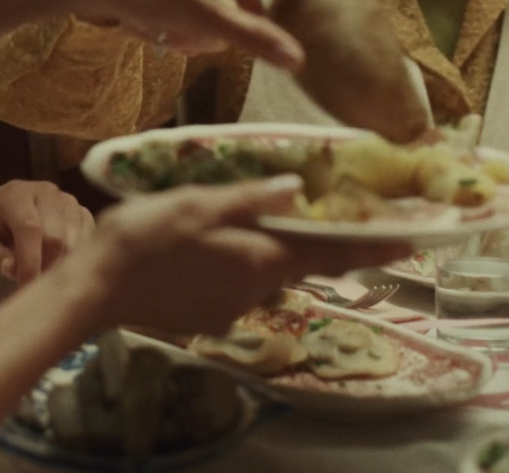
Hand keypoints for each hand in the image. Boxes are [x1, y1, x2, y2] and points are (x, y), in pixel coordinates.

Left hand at [0, 180, 94, 283]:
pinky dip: (77, 260)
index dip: (30, 261)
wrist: (5, 212)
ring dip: (62, 267)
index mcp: (16, 195)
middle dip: (46, 269)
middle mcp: (47, 192)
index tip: (26, 288)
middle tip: (35, 290)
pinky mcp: (83, 213)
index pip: (29, 228)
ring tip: (46, 281)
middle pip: (56, 237)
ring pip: (75, 242)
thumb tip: (13, 270)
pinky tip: (61, 269)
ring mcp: (69, 201)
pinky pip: (88, 241)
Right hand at [57, 178, 408, 336]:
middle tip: (320, 212)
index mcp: (260, 257)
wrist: (96, 288)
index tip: (412, 240)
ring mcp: (230, 308)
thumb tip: (298, 190)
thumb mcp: (197, 203)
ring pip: (262, 271)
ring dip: (261, 249)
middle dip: (311, 240)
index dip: (373, 246)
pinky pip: (234, 285)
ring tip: (233, 220)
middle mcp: (255, 289)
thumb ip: (249, 199)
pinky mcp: (207, 318)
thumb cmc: (145, 237)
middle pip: (297, 261)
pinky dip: (231, 265)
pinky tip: (200, 248)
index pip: (332, 252)